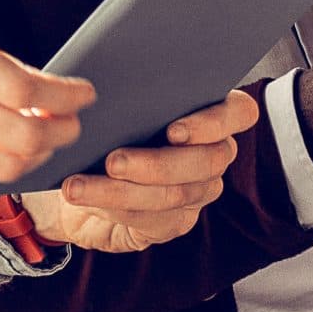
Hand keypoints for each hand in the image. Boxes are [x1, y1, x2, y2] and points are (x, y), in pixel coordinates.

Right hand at [0, 0, 93, 192]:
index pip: (27, 88)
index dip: (68, 95)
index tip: (84, 89)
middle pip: (26, 135)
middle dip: (64, 130)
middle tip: (74, 118)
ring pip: (2, 164)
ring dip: (38, 156)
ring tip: (47, 137)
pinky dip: (1, 171)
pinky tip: (8, 153)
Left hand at [25, 89, 259, 253]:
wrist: (73, 172)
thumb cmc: (97, 126)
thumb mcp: (108, 103)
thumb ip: (123, 91)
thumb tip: (101, 89)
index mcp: (208, 112)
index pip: (240, 112)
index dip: (215, 122)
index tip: (173, 130)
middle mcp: (212, 153)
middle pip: (207, 161)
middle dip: (157, 164)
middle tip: (112, 161)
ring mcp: (198, 192)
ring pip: (175, 194)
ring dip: (120, 191)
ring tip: (77, 185)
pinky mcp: (172, 223)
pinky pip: (153, 221)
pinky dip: (113, 208)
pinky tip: (84, 197)